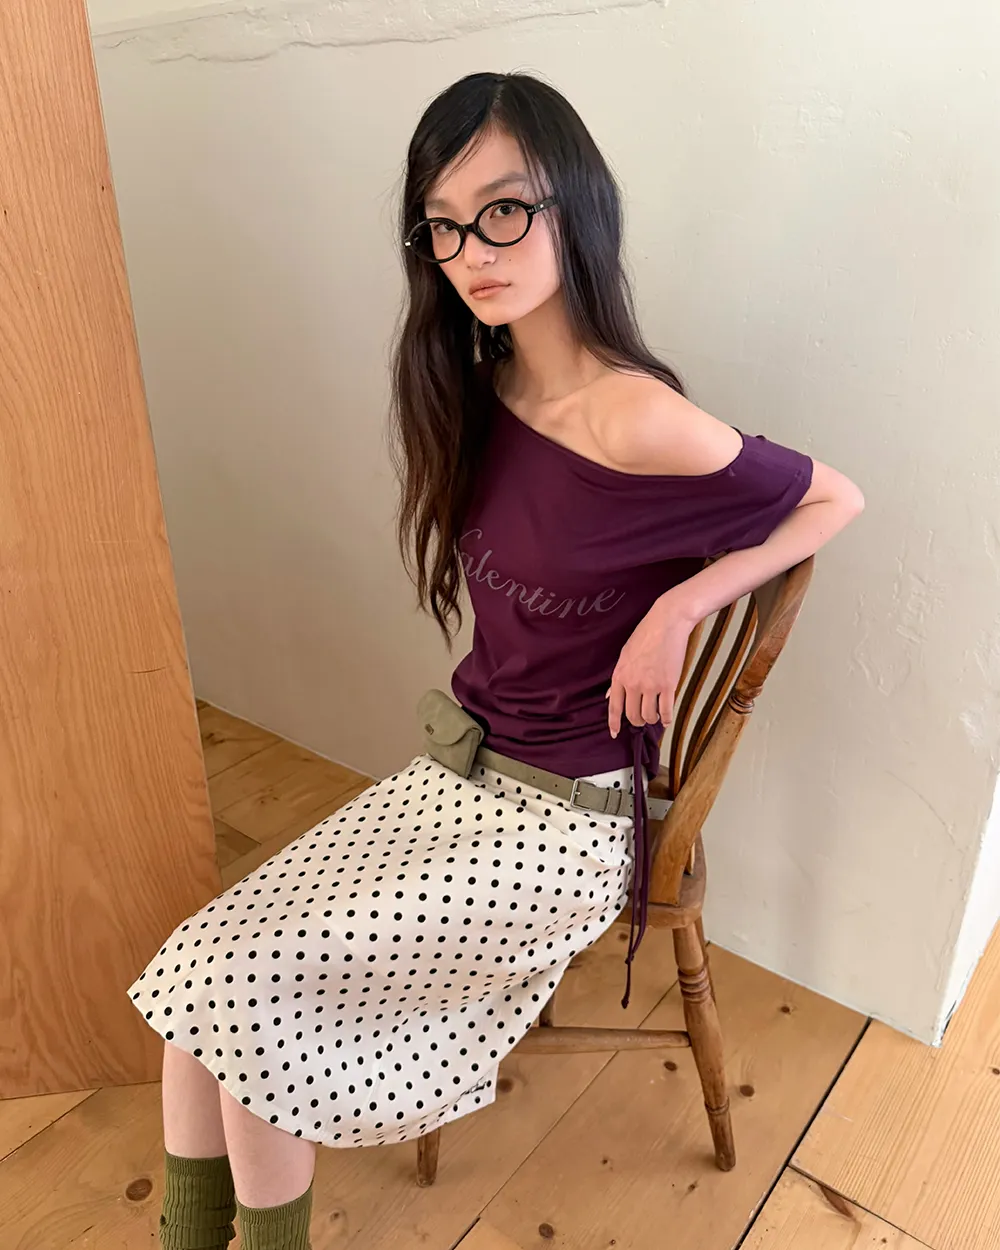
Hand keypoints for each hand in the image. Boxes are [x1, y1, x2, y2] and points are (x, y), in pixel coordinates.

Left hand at [607, 595, 696, 737]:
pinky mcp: (669, 685)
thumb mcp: (624, 655)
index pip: (613, 707)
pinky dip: (667, 718)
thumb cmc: (644, 636)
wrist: (666, 623)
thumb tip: (609, 696)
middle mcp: (633, 684)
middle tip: (642, 719)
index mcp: (620, 676)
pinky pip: (667, 710)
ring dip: (652, 719)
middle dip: (637, 721)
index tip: (615, 733)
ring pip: (649, 716)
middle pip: (632, 715)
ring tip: (655, 715)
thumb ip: (618, 678)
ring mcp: (651, 686)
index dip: (614, 723)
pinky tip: (667, 719)